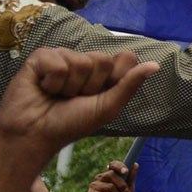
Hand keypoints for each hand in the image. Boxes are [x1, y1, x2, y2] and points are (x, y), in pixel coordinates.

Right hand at [0, 50, 157, 156]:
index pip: (125, 58)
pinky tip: (43, 88)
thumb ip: (129, 84)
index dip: (116, 78)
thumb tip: (156, 65)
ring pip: (81, 62)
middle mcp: (84, 61)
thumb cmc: (70, 123)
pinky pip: (58, 62)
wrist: (34, 135)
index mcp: (103, 72)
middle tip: (73, 99)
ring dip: (70, 86)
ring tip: (56, 96)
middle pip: (103, 60)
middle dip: (90, 86)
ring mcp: (62, 57)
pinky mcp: (40, 57)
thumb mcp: (107, 107)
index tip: (100, 95)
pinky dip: (52, 82)